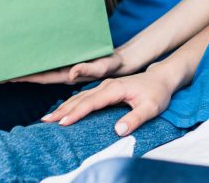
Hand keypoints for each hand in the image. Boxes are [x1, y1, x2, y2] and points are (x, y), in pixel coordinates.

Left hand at [6, 51, 125, 84]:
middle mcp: (61, 73)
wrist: (118, 63)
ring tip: (7, 65)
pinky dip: (37, 61)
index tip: (6, 77)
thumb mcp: (101, 67)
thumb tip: (71, 73)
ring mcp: (64, 69)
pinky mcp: (67, 62)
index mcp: (66, 75)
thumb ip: (87, 70)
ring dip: (25, 68)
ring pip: (40, 69)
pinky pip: (48, 62)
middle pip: (35, 74)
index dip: (23, 77)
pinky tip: (29, 58)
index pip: (39, 77)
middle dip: (17, 74)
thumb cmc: (110, 64)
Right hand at [40, 69, 174, 135]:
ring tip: (49, 117)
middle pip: (81, 98)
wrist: (162, 77)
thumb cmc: (158, 92)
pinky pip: (86, 96)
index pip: (92, 102)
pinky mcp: (106, 89)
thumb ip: (136, 118)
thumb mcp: (152, 107)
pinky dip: (73, 103)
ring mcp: (106, 86)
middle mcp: (107, 85)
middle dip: (63, 110)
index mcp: (116, 88)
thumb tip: (118, 131)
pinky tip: (65, 110)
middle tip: (46, 121)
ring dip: (65, 106)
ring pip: (81, 96)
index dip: (76, 112)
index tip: (62, 122)